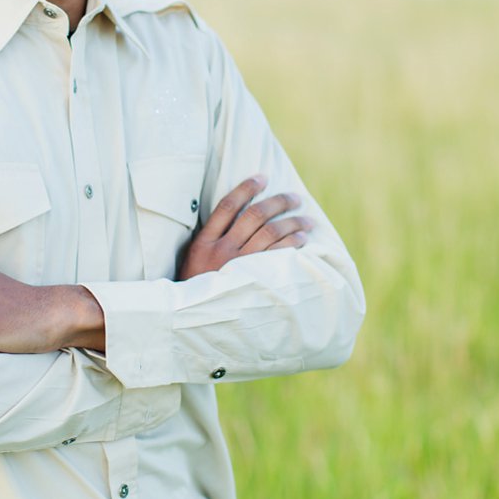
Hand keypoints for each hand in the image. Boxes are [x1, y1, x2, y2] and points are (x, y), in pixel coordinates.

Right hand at [178, 174, 311, 279]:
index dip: (247, 188)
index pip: (228, 206)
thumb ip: (210, 241)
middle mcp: (222, 251)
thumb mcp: (192, 261)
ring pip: (271, 233)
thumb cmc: (194, 288)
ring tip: (306, 218)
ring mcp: (240, 266)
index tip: (262, 177)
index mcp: (203, 242)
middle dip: (278, 202)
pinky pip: (280, 255)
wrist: (191, 321)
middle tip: (295, 197)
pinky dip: (294, 243)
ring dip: (293, 222)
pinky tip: (303, 238)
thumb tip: (237, 218)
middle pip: (255, 216)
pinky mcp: (255, 280)